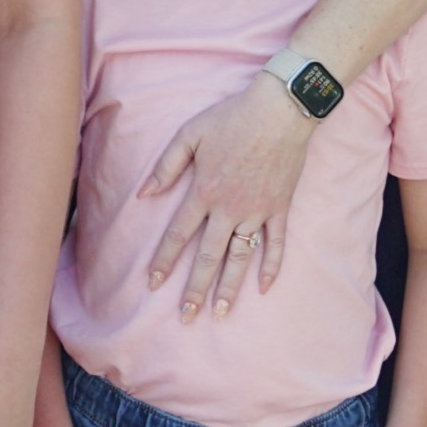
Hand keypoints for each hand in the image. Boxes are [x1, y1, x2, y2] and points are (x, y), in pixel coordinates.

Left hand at [136, 74, 321, 318]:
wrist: (281, 109)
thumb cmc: (232, 117)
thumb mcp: (190, 134)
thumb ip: (166, 166)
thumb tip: (144, 195)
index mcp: (203, 191)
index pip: (178, 235)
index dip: (164, 261)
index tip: (153, 284)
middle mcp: (229, 208)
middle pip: (208, 257)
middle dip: (195, 289)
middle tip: (187, 316)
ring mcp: (257, 211)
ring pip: (240, 258)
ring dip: (229, 287)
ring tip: (220, 312)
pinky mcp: (279, 208)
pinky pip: (275, 243)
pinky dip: (271, 266)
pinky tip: (263, 287)